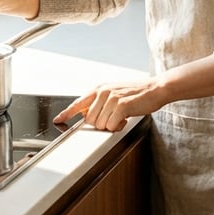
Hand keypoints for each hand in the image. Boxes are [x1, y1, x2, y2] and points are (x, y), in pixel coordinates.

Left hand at [53, 77, 167, 131]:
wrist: (155, 88)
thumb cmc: (137, 93)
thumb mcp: (114, 93)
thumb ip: (100, 103)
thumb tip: (88, 116)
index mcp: (99, 88)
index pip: (79, 103)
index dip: (67, 113)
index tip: (58, 120)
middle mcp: (103, 92)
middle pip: (90, 121)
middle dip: (102, 124)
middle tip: (115, 118)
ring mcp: (111, 98)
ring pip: (100, 125)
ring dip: (111, 125)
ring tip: (122, 116)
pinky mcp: (120, 106)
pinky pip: (112, 126)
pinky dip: (119, 126)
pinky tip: (126, 118)